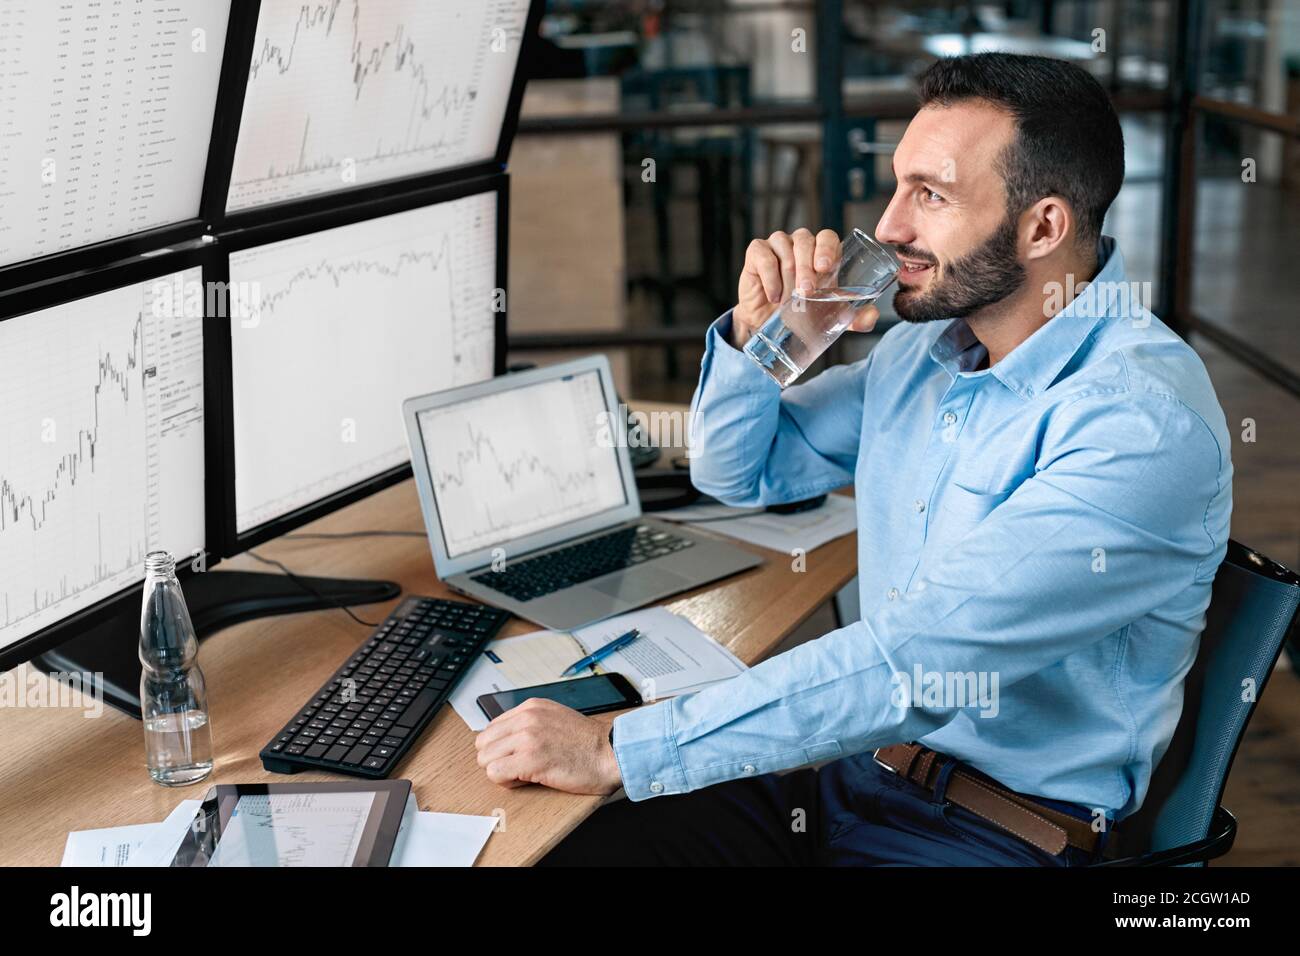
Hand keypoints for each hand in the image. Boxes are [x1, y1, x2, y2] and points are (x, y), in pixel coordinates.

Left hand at [474, 697, 622, 794]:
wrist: (610, 752)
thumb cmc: (588, 743)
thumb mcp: (555, 718)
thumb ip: (531, 723)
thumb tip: (507, 740)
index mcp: (531, 707)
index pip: (492, 728)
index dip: (501, 747)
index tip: (515, 755)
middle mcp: (526, 718)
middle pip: (483, 743)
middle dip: (496, 759)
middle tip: (516, 767)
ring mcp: (527, 738)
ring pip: (485, 759)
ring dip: (501, 771)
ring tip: (523, 774)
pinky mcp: (529, 759)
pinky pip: (495, 773)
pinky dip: (506, 781)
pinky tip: (526, 780)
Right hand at [732, 228, 879, 347]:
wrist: (769, 328)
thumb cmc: (802, 316)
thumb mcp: (831, 319)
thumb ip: (854, 318)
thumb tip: (872, 316)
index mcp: (820, 254)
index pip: (827, 238)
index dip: (827, 248)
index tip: (825, 267)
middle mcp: (799, 245)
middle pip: (805, 240)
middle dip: (807, 265)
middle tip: (808, 290)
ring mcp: (777, 247)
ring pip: (784, 244)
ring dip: (789, 268)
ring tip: (790, 296)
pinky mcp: (756, 255)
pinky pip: (762, 254)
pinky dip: (769, 274)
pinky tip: (773, 295)